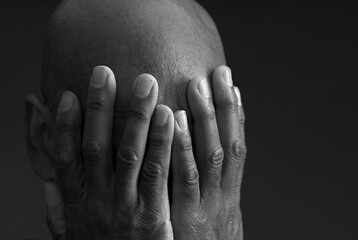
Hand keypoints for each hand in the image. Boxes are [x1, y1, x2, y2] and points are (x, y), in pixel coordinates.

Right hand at [52, 66, 173, 238]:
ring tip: (147, 84)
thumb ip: (59, 205)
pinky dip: (165, 143)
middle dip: (102, 108)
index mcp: (78, 201)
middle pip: (98, 147)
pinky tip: (172, 118)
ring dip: (138, 117)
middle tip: (107, 72)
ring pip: (131, 154)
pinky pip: (160, 174)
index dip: (63, 125)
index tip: (66, 95)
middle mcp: (99, 199)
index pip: (66, 157)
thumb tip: (47, 180)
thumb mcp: (72, 231)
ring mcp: (127, 205)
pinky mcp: (154, 214)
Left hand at [171, 66, 246, 239]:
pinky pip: (182, 176)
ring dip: (203, 118)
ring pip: (209, 154)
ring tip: (196, 84)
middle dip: (222, 107)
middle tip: (217, 73)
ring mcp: (204, 205)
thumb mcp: (213, 218)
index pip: (237, 147)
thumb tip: (203, 158)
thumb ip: (208, 190)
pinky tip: (171, 119)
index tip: (232, 85)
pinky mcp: (182, 216)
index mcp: (230, 194)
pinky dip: (180, 145)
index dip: (237, 115)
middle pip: (227, 144)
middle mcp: (222, 196)